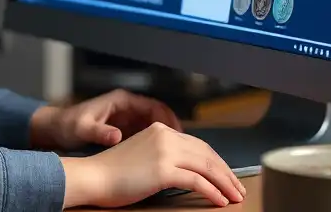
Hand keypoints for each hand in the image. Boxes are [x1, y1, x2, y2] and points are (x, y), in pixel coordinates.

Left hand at [29, 88, 181, 151]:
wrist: (56, 130)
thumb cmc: (68, 125)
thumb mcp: (83, 128)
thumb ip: (100, 132)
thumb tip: (116, 136)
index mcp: (121, 100)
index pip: (153, 105)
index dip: (168, 118)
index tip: (178, 132)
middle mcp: (126, 107)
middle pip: (158, 116)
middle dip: (172, 130)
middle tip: (184, 147)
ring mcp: (126, 119)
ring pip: (154, 127)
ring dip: (165, 138)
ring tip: (177, 155)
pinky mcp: (124, 130)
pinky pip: (145, 136)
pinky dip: (155, 145)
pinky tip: (160, 159)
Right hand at [60, 122, 245, 207]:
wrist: (93, 176)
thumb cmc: (112, 172)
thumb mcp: (141, 154)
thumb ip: (163, 155)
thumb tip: (188, 170)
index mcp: (160, 130)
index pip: (198, 144)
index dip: (216, 161)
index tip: (226, 175)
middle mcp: (165, 136)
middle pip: (207, 154)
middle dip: (226, 172)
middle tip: (238, 187)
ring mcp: (165, 152)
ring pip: (207, 166)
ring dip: (225, 183)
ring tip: (235, 196)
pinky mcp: (163, 169)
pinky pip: (197, 181)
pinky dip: (212, 192)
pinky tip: (220, 201)